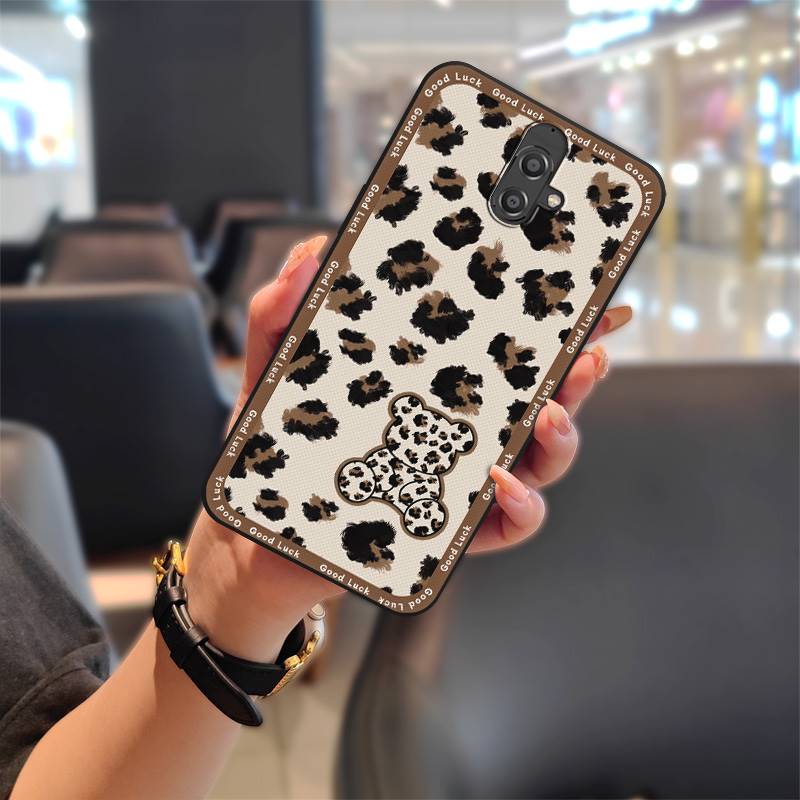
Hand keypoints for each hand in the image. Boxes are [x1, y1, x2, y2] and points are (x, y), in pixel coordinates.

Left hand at [185, 239, 631, 660]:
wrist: (256, 532)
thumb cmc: (280, 450)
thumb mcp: (273, 371)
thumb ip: (281, 311)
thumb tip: (311, 250)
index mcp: (434, 387)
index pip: (504, 350)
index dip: (551, 324)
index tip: (584, 293)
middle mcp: (462, 432)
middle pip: (543, 400)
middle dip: (580, 375)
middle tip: (589, 349)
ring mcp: (462, 481)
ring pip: (541, 460)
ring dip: (563, 435)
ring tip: (550, 415)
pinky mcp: (452, 531)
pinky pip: (509, 525)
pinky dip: (520, 505)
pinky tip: (498, 482)